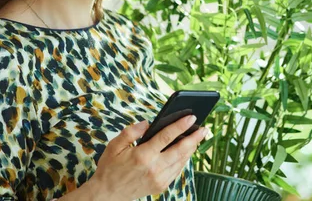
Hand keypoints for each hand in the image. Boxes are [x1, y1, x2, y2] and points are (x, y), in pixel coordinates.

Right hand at [88, 115, 208, 200]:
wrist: (107, 194)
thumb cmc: (110, 168)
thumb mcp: (114, 146)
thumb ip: (131, 132)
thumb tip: (148, 123)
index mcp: (142, 155)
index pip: (166, 137)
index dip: (181, 126)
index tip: (192, 117)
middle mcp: (154, 168)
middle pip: (180, 150)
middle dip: (195, 138)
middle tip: (204, 128)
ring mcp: (159, 179)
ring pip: (181, 161)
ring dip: (192, 148)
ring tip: (198, 137)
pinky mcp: (161, 186)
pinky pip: (177, 170)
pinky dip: (184, 159)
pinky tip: (187, 151)